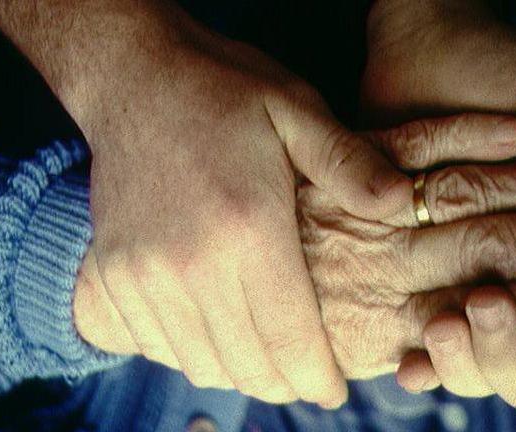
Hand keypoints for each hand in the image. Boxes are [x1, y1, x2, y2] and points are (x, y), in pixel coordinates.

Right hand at [70, 7, 419, 408]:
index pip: (291, 342)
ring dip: (240, 370)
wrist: (133, 77)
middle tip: (305, 372)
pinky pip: (154, 346)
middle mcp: (190, 265)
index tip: (334, 391)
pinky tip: (214, 327)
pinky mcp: (112, 274)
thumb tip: (403, 206)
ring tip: (266, 352)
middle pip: (247, 367)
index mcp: (248, 230)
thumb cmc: (223, 91)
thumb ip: (351, 166)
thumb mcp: (298, 110)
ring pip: (200, 364)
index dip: (318, 380)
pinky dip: (190, 352)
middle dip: (285, 384)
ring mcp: (142, 275)